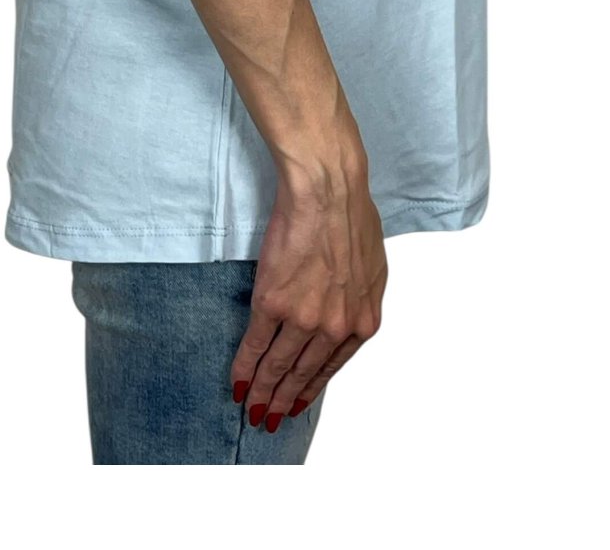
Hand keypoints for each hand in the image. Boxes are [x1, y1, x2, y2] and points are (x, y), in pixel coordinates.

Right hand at [230, 152, 387, 429]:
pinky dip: (244, 367)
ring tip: (252, 410)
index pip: (332, 367)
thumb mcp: (372, 268)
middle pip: (304, 374)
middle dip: (284, 401)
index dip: (311, 389)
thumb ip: (359, 300)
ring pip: (278, 366)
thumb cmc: (352, 215)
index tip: (298, 405)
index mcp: (362, 320)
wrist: (327, 190)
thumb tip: (345, 316)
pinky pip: (255, 345)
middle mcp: (335, 327)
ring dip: (262, 393)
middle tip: (269, 420)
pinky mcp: (273, 303)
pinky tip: (237, 383)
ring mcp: (303, 318)